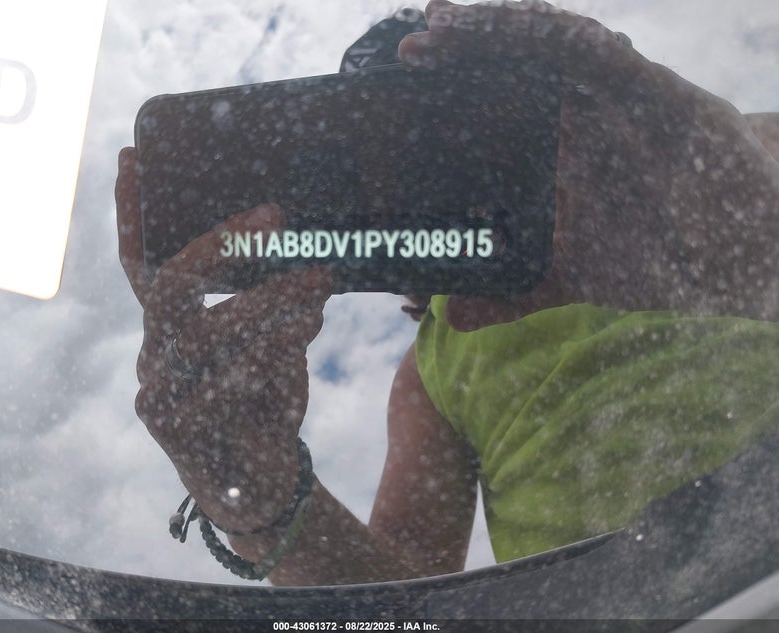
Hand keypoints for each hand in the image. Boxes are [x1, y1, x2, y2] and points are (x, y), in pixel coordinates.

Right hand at [116, 147, 330, 531]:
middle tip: (276, 215)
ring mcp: (160, 391)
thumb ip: (282, 303)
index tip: (133, 157)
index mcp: (170, 326)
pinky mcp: (178, 429)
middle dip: (221, 244)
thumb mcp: (274, 343)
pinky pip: (226, 379)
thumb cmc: (261, 400)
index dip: (134, 213)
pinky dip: (273, 349)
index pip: (143, 262)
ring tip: (319, 276)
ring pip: (205, 330)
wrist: (256, 480)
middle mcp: (156, 351)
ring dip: (267, 299)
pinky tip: (307, 326)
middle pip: (169, 285)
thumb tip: (316, 254)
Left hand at [401, 0, 778, 325]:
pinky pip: (604, 57)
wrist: (751, 253)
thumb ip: (516, 293)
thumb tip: (453, 316)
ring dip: (498, 33)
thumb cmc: (663, 259)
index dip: (455, 91)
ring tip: (445, 25)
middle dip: (464, 49)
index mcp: (564, 153)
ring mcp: (623, 101)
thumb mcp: (574, 279)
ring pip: (551, 48)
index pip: (500, 108)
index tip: (406, 84)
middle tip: (409, 48)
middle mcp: (588, 117)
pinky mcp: (661, 95)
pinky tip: (519, 29)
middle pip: (517, 68)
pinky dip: (561, 39)